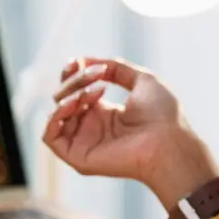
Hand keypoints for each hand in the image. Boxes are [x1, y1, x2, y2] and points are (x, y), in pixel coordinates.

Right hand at [43, 57, 218, 208]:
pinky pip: (49, 136)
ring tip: (94, 91)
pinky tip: (76, 103)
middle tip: (97, 75)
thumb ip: (116, 68)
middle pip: (64, 97)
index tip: (78, 62)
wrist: (169, 141)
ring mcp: (84, 142)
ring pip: (56, 113)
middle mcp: (91, 127)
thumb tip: (88, 61)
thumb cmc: (163, 115)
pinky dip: (56, 115)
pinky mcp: (77, 157)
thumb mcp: (143, 80)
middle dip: (75, 80)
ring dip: (69, 94)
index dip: (72, 74)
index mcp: (105, 113)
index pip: (75, 91)